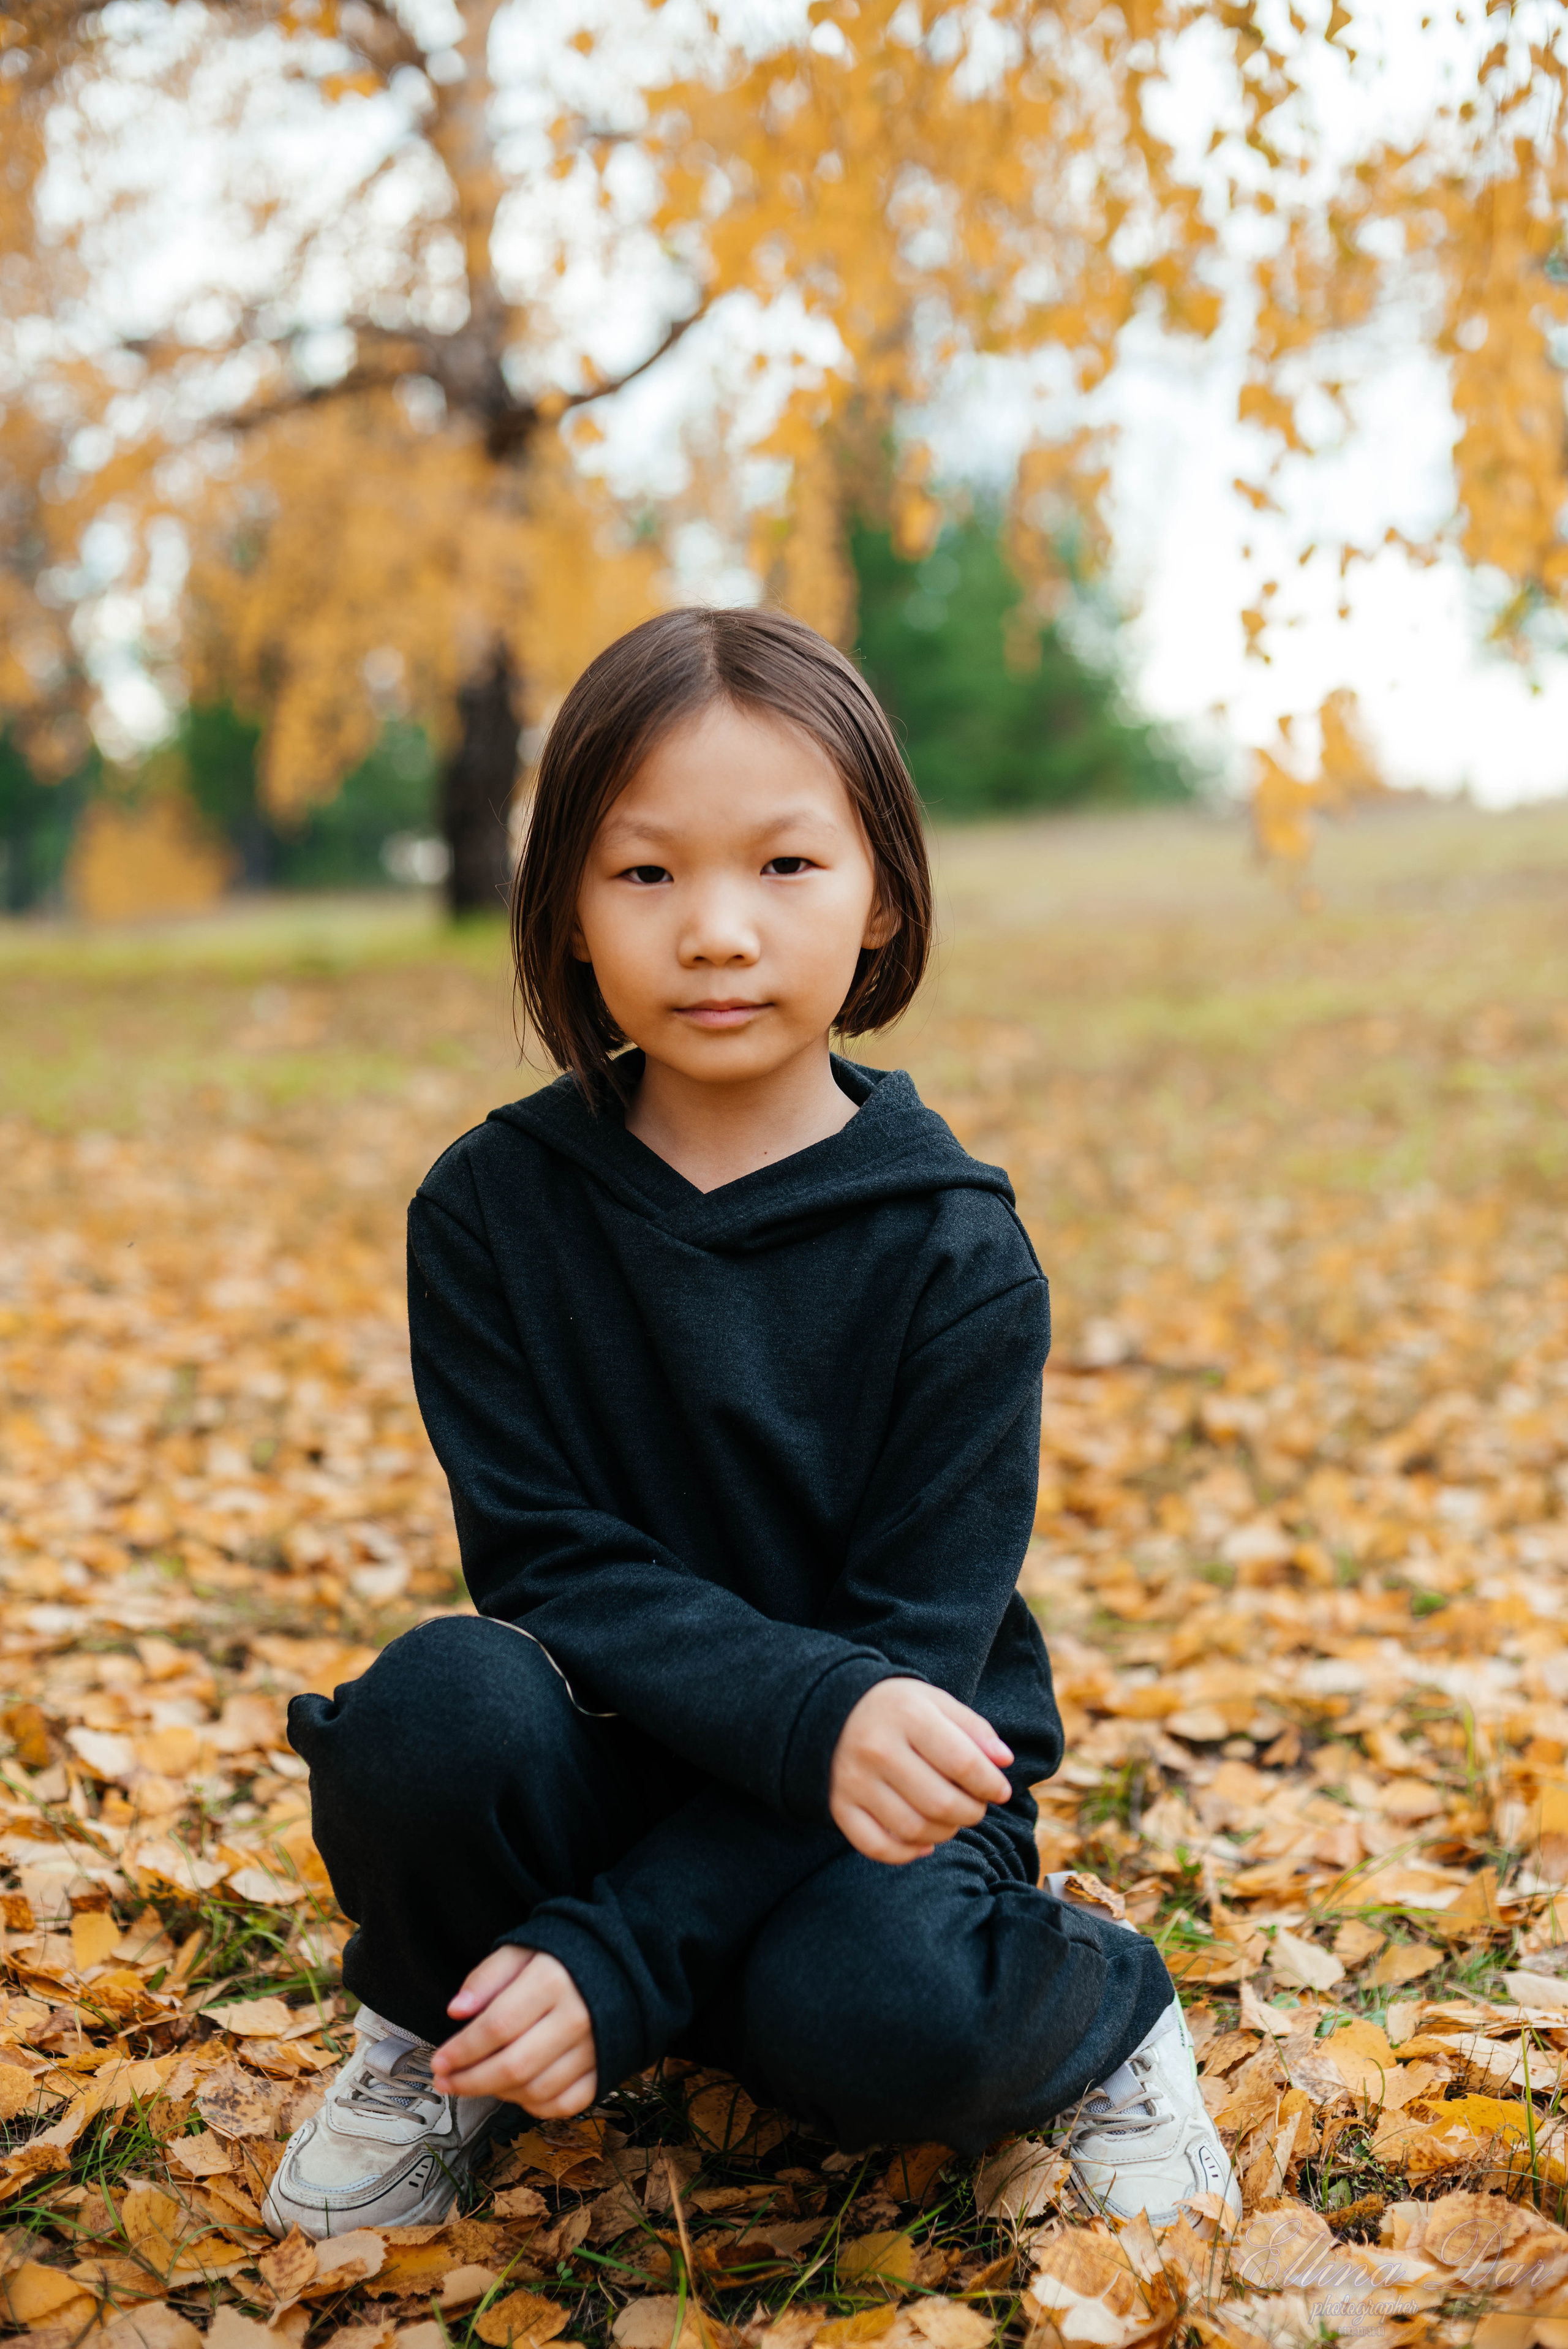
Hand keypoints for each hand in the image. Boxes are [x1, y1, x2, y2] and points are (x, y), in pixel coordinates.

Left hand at [429, 1945, 596, 2116]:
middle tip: (447, 2081)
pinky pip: (567, 2103)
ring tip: (477, 2083)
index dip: (462, 2050)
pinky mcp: (606, 2068)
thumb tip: (456, 2010)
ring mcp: (595, 2047)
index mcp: (554, 1980)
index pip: (497, 2026)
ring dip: (498, 2094)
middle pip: (513, 2065)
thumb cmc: (564, 1957)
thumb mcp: (522, 1950)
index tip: (439, 2061)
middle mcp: (578, 2016)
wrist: (619, 1963)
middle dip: (471, 2080)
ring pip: (537, 2090)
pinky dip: (536, 2106)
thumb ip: (486, 1977)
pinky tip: (516, 2092)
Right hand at [829, 1677, 1012, 1864]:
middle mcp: (877, 1749)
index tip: (1000, 1790)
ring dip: (944, 1833)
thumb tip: (1004, 1762)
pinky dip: (907, 1854)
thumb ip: (974, 1728)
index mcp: (907, 1715)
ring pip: (914, 1830)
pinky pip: (877, 1847)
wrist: (831, 1706)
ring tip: (951, 1819)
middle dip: (971, 1812)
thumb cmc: (897, 1708)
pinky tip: (923, 1843)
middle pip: (941, 1803)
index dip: (991, 1784)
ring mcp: (854, 1781)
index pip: (963, 1763)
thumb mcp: (936, 1702)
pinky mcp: (838, 1806)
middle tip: (976, 1806)